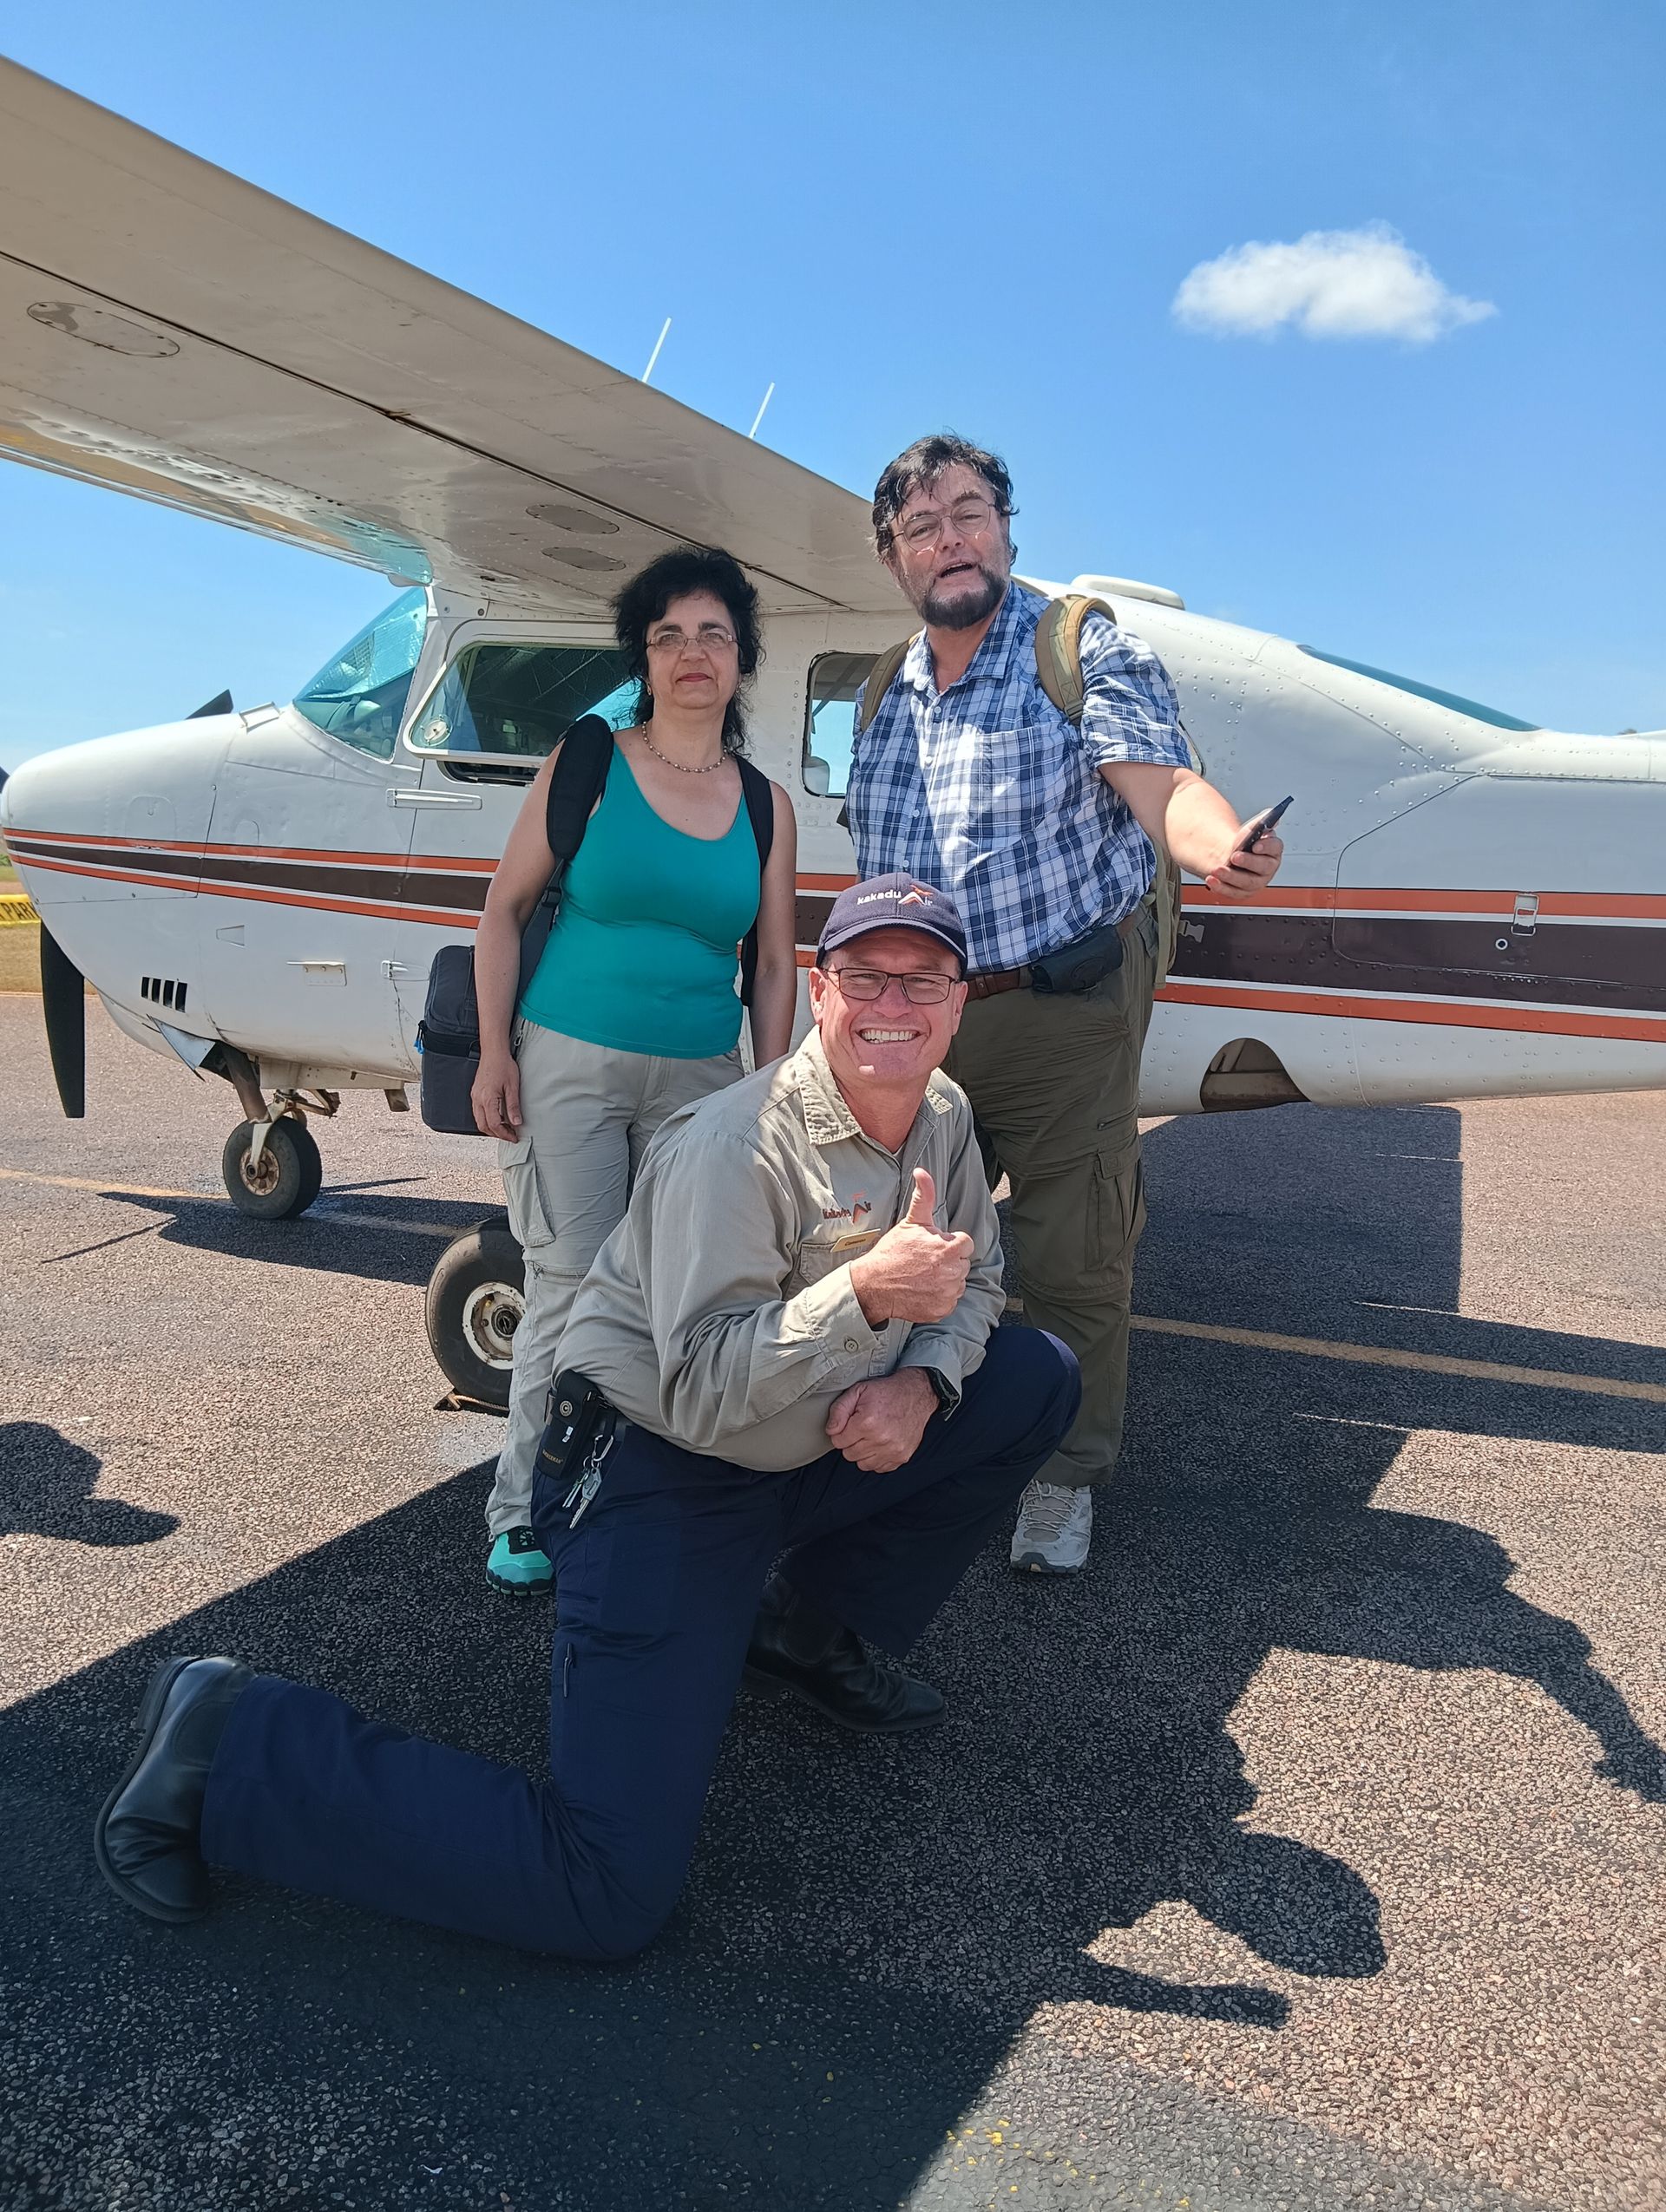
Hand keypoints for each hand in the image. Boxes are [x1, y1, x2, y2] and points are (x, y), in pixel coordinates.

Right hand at [472, 1053, 521, 1140]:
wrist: (493, 1053)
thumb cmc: (503, 1066)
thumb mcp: (513, 1086)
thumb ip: (513, 1106)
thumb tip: (517, 1122)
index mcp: (488, 1099)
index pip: (495, 1125)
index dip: (505, 1134)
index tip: (514, 1137)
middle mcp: (478, 1100)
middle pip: (484, 1126)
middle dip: (497, 1134)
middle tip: (510, 1135)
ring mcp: (475, 1097)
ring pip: (479, 1121)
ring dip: (491, 1128)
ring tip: (505, 1128)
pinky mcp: (475, 1094)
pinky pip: (477, 1113)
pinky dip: (486, 1119)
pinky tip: (497, 1117)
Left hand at [825, 1369, 936, 1471]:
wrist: (916, 1394)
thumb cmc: (887, 1392)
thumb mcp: (858, 1391)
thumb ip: (839, 1410)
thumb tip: (831, 1430)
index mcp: (867, 1422)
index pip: (838, 1441)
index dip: (841, 1432)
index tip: (850, 1425)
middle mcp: (881, 1439)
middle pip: (849, 1454)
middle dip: (851, 1442)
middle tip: (860, 1429)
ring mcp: (893, 1450)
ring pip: (863, 1464)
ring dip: (863, 1452)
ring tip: (870, 1436)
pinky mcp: (902, 1457)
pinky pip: (879, 1468)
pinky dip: (877, 1458)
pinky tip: (880, 1444)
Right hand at [848, 1169, 973, 1325]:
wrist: (873, 1285)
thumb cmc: (891, 1252)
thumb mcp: (910, 1222)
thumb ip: (923, 1196)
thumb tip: (922, 1172)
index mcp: (949, 1248)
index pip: (965, 1243)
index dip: (949, 1243)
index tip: (933, 1247)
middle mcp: (953, 1272)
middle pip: (962, 1263)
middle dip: (948, 1261)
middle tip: (925, 1262)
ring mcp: (948, 1293)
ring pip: (957, 1282)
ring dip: (945, 1279)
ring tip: (923, 1276)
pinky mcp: (942, 1309)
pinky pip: (950, 1301)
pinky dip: (939, 1297)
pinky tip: (923, 1290)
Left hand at [1202, 826, 1282, 900]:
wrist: (1231, 857)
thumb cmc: (1244, 844)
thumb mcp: (1251, 830)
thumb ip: (1260, 822)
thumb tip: (1270, 813)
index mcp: (1273, 851)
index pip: (1275, 848)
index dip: (1267, 846)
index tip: (1255, 845)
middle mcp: (1268, 868)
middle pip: (1263, 867)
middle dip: (1249, 862)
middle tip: (1235, 856)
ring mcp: (1257, 882)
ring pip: (1247, 882)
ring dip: (1231, 876)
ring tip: (1217, 869)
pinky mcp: (1243, 892)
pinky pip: (1233, 892)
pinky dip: (1221, 887)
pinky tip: (1212, 880)